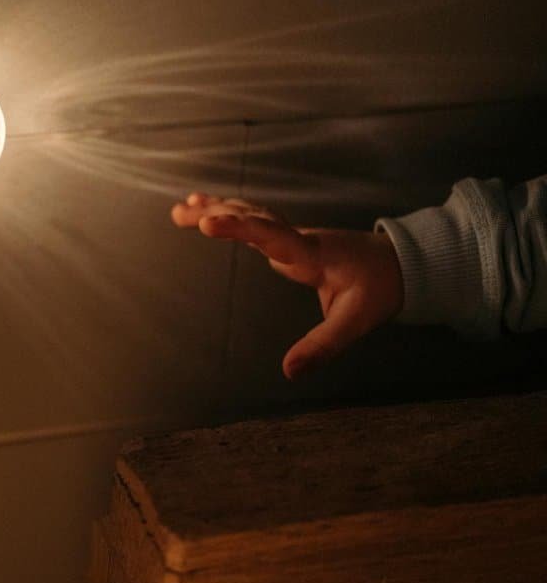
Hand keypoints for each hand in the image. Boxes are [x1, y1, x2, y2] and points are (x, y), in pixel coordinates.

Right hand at [171, 193, 402, 379]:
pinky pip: (255, 221)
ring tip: (180, 210)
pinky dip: (229, 213)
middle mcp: (298, 238)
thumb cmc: (380, 289)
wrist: (402, 264)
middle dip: (216, 214)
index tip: (209, 222)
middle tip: (180, 215)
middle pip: (253, 217)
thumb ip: (321, 346)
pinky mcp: (290, 238)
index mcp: (312, 254)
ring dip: (216, 209)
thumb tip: (289, 372)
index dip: (240, 227)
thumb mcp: (355, 322)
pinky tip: (208, 210)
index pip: (272, 235)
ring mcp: (294, 235)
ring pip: (251, 214)